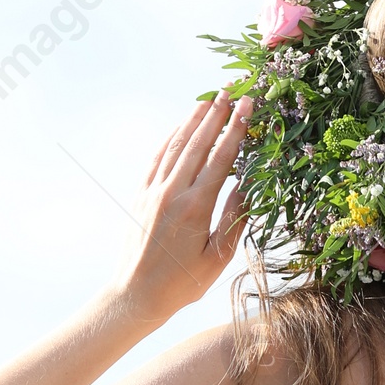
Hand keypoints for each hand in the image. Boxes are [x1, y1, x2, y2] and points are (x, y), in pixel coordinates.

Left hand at [116, 94, 254, 325]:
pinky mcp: (140, 194)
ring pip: (176, 145)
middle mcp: (172, 193)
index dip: (236, 129)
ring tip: (208, 98)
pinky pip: (157, 157)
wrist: (136, 294)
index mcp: (196, 208)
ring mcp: (153, 191)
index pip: (221, 158)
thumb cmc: (182, 284)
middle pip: (198, 143)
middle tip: (231, 90)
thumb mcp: (217, 259)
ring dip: (193, 119)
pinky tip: (181, 126)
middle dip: (216, 113)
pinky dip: (171, 137)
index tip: (248, 106)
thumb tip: (246, 187)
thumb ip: (233, 220)